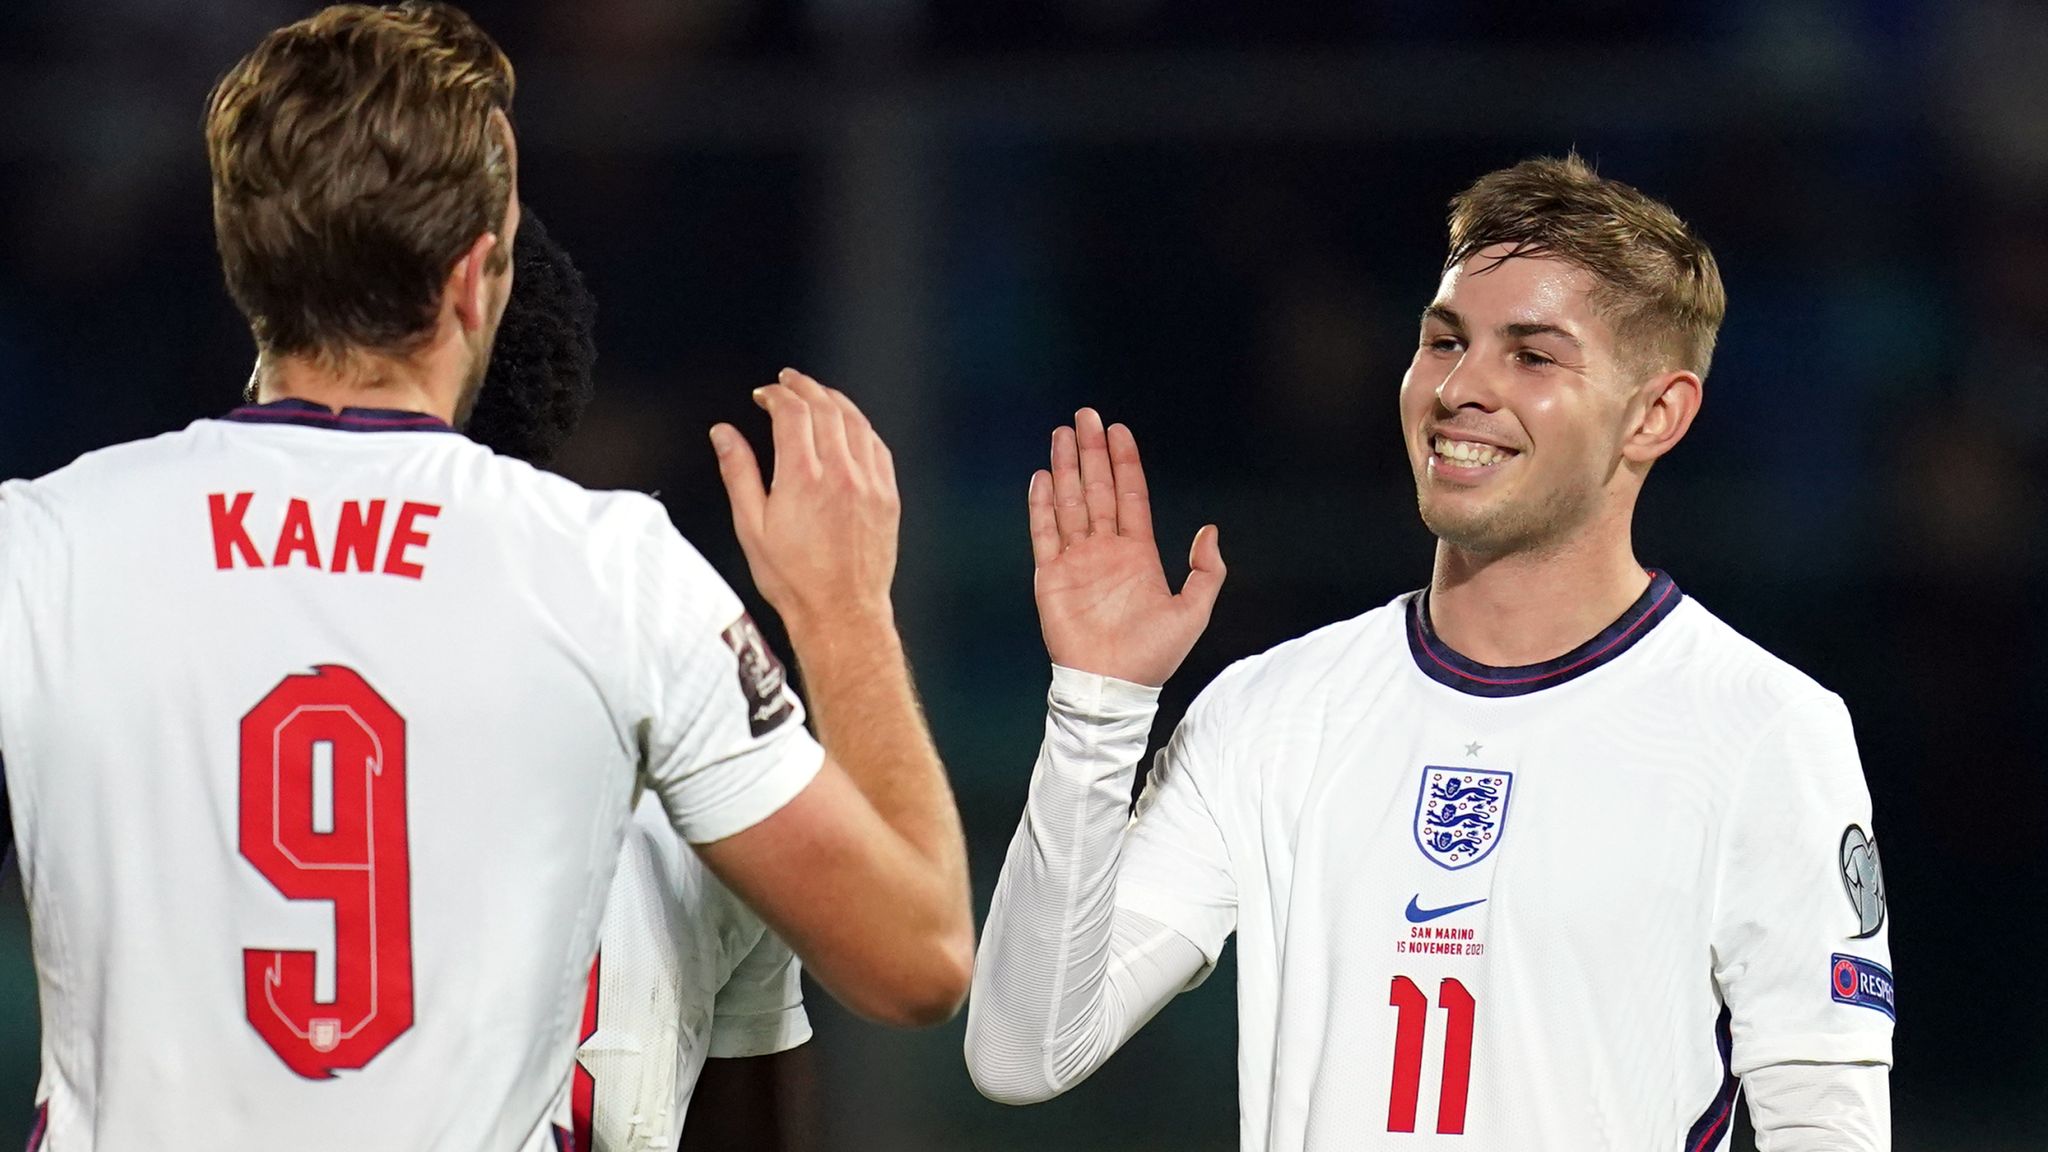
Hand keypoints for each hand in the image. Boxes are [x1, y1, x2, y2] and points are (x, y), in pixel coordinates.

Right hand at [711, 368, 899, 636]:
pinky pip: (878, 446)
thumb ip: (738, 472)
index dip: (776, 395)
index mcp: (803, 477)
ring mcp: (869, 483)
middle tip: (789, 381)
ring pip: (856, 422)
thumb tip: (724, 434)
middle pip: (825, 409)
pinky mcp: (888, 496)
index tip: (765, 394)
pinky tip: (852, 425)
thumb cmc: (795, 579)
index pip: (792, 413)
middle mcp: (841, 473)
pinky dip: (861, 427)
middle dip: (804, 388)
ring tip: (819, 393)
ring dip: (835, 400)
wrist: (841, 611)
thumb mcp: (751, 526)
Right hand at [1029, 409, 1223, 686]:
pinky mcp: (1051, 577)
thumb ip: (1206, 572)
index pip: (1130, 495)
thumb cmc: (1153, 656)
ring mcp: (1076, 562)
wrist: (1112, 687)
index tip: (1119, 430)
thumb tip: (1209, 530)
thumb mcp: (1193, 612)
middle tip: (1086, 416)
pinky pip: (1044, 534)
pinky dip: (1041, 506)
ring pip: (1069, 503)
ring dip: (1065, 469)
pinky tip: (1041, 478)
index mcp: (1138, 554)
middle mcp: (1105, 551)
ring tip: (1061, 435)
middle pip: (1097, 489)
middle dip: (1091, 452)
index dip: (1125, 462)